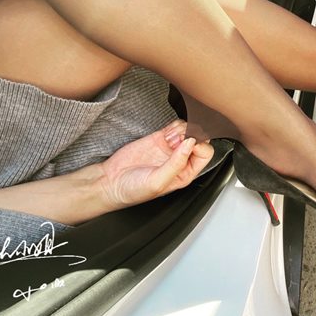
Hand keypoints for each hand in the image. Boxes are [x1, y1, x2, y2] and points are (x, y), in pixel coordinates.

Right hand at [95, 120, 213, 209]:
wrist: (111, 181)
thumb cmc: (134, 189)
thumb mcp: (158, 181)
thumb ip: (176, 163)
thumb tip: (191, 143)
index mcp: (185, 173)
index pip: (205, 154)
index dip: (200, 146)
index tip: (188, 143)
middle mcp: (180, 160)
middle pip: (199, 139)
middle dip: (192, 135)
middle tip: (178, 139)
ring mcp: (170, 148)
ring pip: (188, 130)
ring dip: (182, 129)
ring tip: (168, 139)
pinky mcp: (159, 138)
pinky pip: (175, 127)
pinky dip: (174, 126)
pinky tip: (165, 134)